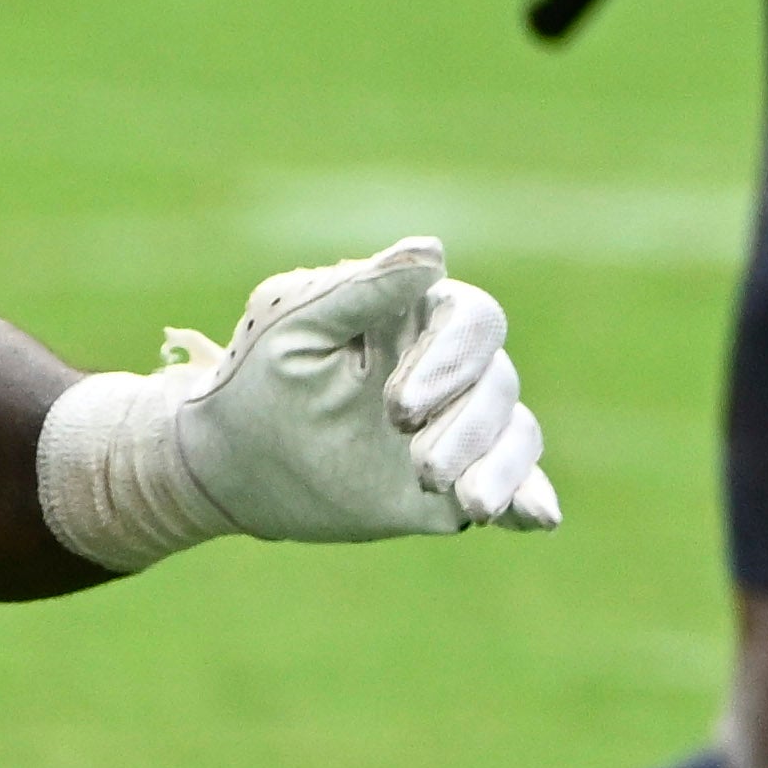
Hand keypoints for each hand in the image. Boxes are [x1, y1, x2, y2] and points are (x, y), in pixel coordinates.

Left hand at [35, 237, 560, 570]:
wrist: (229, 463)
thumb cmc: (255, 380)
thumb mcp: (295, 327)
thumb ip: (362, 290)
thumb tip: (434, 250)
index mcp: (414, 317)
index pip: (473, 320)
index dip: (452, 362)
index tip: (398, 408)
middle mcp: (448, 369)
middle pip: (500, 380)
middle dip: (467, 427)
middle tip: (417, 466)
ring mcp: (458, 425)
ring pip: (516, 431)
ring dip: (500, 467)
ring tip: (472, 506)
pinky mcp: (457, 480)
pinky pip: (516, 483)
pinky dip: (531, 497)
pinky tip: (538, 518)